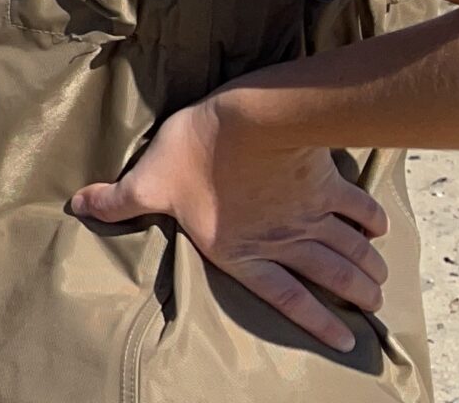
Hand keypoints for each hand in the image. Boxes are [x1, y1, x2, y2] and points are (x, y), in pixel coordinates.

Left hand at [70, 95, 389, 351]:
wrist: (247, 118)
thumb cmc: (193, 153)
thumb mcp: (147, 182)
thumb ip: (118, 201)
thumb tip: (78, 207)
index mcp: (243, 250)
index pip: (287, 296)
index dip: (316, 321)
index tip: (343, 340)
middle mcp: (284, 239)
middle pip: (330, 276)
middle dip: (355, 294)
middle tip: (373, 306)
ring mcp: (310, 213)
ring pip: (348, 249)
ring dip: (367, 267)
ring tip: (381, 285)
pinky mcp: (326, 184)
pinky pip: (357, 208)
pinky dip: (371, 221)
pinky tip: (378, 231)